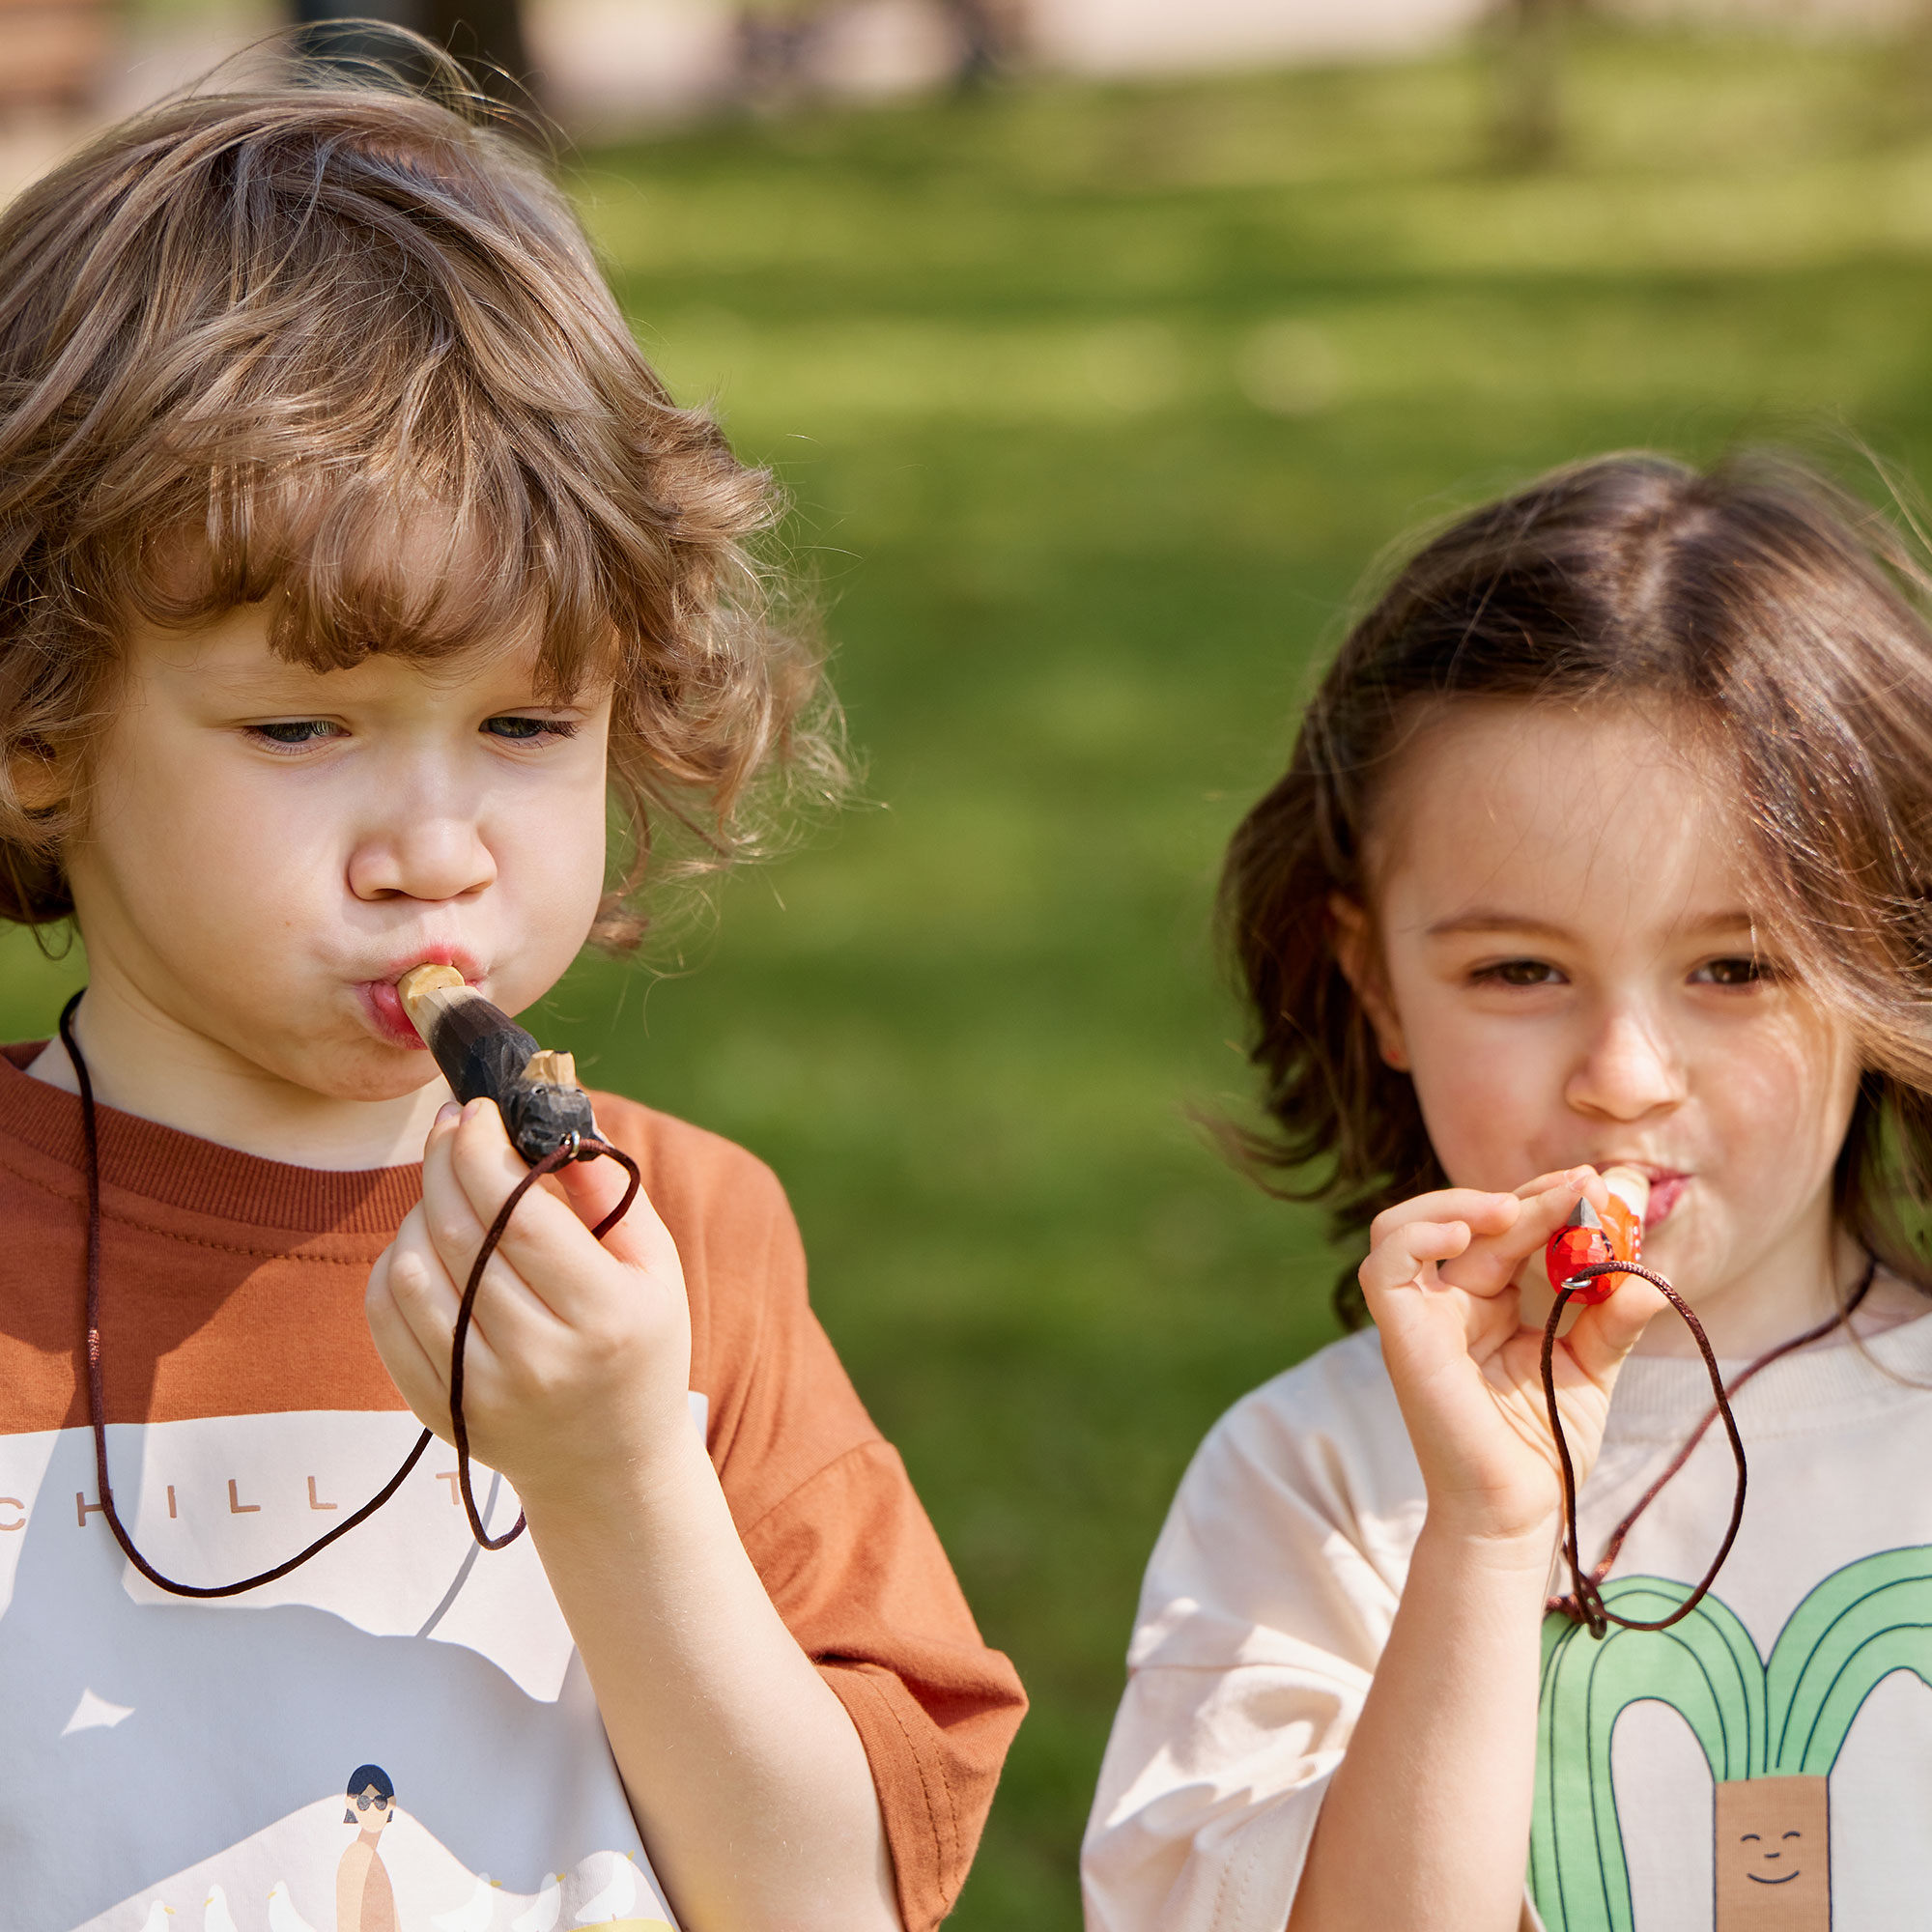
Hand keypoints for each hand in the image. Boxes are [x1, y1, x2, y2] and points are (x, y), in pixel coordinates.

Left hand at [366, 1099, 692, 1509]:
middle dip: (444, 1160)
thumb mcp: (654, 1266)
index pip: (519, 1212)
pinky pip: (385, 1315)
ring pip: (412, 1269)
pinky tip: (424, 1245)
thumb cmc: (639, 1344)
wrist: (611, 1465)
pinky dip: (393, 1263)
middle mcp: (541, 1357)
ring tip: (448, 1192)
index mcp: (606, 1313)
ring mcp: (483, 1389)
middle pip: (460, 1232)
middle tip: (450, 1126)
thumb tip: (548, 1121)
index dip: (482, 1148)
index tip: (476, 1109)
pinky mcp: (438, 1408)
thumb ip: (609, 1190)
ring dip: (418, 1210)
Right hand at [1360, 1169, 1666, 1547]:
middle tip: (1589, 1187)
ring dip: (1464, 1202)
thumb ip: (1614, 1319)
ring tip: (1521, 1205)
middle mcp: (1447, 1302)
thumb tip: (1650, 1277)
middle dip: (1535, 1196)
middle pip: (1475, 1220)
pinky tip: (1471, 1231)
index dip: (1552, 1202)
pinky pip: (1385, 1264)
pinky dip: (1419, 1233)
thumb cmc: (1546, 1449)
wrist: (1518, 1513)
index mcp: (1487, 1303)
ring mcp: (1420, 1317)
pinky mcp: (1402, 1335)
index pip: (1511, 1231)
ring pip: (1408, 1226)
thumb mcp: (1592, 1369)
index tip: (1607, 1189)